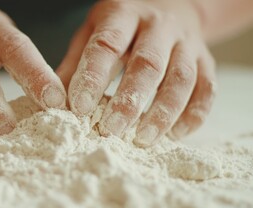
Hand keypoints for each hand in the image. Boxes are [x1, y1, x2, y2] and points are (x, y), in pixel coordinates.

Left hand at [57, 0, 216, 146]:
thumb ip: (75, 63)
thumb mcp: (92, 31)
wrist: (170, 3)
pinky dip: (193, 114)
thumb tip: (54, 100)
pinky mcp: (206, 59)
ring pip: (181, 78)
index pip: (107, 44)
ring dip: (163, 113)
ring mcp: (186, 42)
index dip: (93, 77)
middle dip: (129, 101)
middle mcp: (158, 26)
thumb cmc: (122, 25)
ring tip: (143, 139)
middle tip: (111, 131)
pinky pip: (207, 88)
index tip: (79, 108)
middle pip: (148, 64)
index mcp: (123, 14)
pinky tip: (176, 135)